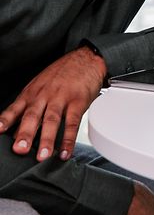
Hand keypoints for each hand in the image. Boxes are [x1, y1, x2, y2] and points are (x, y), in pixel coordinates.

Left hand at [0, 46, 105, 161]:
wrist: (85, 59)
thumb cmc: (61, 74)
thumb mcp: (40, 85)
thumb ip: (29, 106)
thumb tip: (17, 131)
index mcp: (31, 93)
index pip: (14, 109)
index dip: (5, 121)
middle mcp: (44, 96)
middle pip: (32, 116)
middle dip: (25, 134)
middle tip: (20, 149)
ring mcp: (61, 98)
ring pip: (52, 120)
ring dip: (47, 139)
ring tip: (43, 155)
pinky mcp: (78, 101)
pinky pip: (73, 122)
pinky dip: (69, 139)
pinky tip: (65, 151)